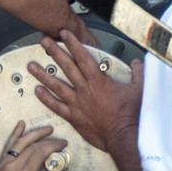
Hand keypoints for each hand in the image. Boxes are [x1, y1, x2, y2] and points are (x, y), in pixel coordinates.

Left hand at [0, 122, 66, 170]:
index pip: (40, 153)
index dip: (53, 146)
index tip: (63, 145)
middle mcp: (13, 167)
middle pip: (32, 146)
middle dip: (48, 141)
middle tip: (61, 141)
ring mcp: (5, 164)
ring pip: (21, 142)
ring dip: (35, 133)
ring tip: (47, 129)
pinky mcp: (0, 164)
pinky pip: (9, 145)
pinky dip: (15, 134)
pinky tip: (21, 125)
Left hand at [27, 30, 143, 152]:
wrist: (124, 136)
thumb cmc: (131, 115)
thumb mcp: (139, 89)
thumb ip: (138, 73)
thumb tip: (138, 63)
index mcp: (99, 80)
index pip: (83, 57)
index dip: (73, 43)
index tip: (64, 34)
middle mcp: (85, 89)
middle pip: (66, 66)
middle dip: (55, 52)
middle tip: (44, 42)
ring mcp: (77, 103)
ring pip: (56, 85)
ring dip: (43, 74)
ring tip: (32, 66)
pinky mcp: (74, 117)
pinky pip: (56, 106)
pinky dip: (46, 98)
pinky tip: (37, 91)